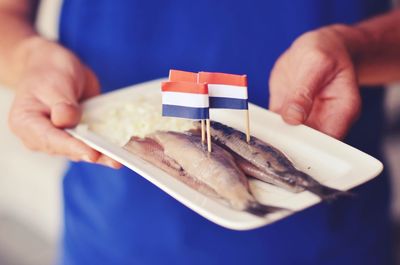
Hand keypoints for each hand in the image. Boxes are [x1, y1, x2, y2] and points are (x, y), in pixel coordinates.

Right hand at [8, 37, 120, 167]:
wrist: (54, 66)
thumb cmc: (49, 71)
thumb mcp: (55, 82)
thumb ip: (62, 103)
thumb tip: (66, 121)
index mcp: (26, 123)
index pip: (50, 139)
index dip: (73, 147)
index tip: (91, 153)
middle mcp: (40, 137)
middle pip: (67, 150)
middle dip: (91, 154)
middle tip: (114, 160)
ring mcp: (59, 138)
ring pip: (80, 151)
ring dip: (101, 156)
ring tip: (119, 160)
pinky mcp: (76, 137)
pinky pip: (90, 145)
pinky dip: (104, 148)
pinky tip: (121, 152)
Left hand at [269, 25, 361, 138]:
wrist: (318, 46)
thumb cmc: (325, 51)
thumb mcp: (315, 64)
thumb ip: (303, 92)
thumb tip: (292, 119)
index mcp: (342, 111)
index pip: (328, 141)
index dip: (309, 147)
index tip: (290, 144)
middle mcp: (324, 121)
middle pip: (307, 145)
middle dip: (289, 147)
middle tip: (270, 142)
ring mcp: (304, 119)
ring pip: (288, 139)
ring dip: (274, 139)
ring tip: (258, 138)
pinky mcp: (285, 114)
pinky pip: (274, 127)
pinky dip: (265, 128)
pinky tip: (254, 128)